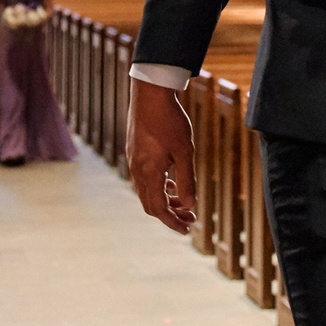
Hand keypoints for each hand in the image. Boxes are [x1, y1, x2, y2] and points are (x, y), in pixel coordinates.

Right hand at [127, 79, 196, 233]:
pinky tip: (173, 183)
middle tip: (190, 219)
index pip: (158, 209)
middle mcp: (138, 171)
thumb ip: (187, 179)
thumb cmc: (170, 121)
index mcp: (149, 173)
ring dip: (166, 201)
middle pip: (151, 204)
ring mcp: (135, 161)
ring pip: (148, 192)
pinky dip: (160, 187)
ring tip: (184, 202)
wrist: (150, 95)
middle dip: (170, 215)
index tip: (187, 230)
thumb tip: (191, 205)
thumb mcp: (185, 151)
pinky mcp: (136, 153)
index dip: (172, 222)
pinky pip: (145, 179)